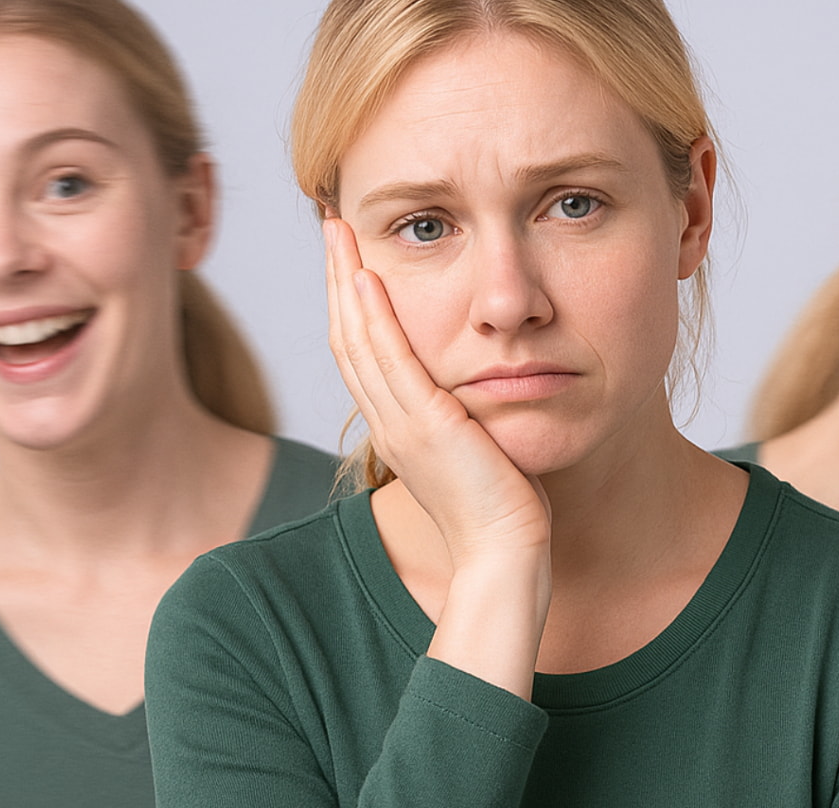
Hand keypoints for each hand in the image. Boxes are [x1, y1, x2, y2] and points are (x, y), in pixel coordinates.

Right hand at [325, 217, 551, 695]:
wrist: (505, 551)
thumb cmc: (502, 504)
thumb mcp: (477, 445)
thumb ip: (468, 411)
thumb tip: (485, 379)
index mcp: (397, 425)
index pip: (362, 351)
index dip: (351, 300)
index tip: (352, 255)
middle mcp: (388, 421)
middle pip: (347, 336)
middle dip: (338, 278)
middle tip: (333, 224)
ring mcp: (399, 424)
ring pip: (357, 340)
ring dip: (347, 282)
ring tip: (339, 232)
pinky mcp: (423, 426)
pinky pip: (390, 361)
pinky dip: (376, 318)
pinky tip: (370, 278)